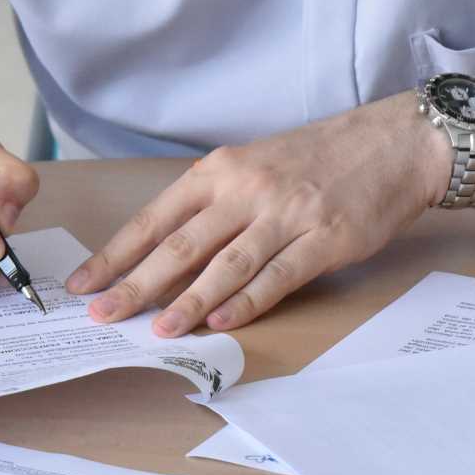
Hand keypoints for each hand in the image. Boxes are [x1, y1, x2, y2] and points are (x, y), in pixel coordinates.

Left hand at [66, 93, 448, 334]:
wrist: (391, 143)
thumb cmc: (317, 158)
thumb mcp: (254, 165)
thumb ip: (214, 203)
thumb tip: (164, 253)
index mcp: (222, 170)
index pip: (156, 218)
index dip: (116, 253)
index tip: (84, 283)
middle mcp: (248, 190)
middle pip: (180, 245)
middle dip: (135, 284)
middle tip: (101, 314)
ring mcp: (287, 215)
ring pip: (225, 265)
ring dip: (187, 301)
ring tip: (156, 330)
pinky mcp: (324, 239)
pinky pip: (277, 275)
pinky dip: (246, 301)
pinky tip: (221, 321)